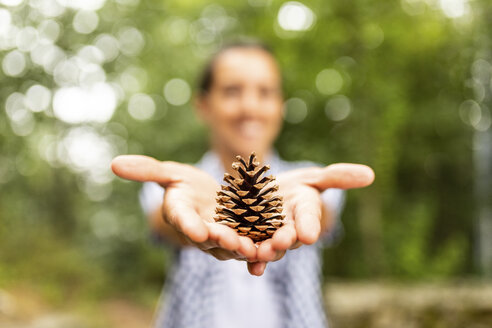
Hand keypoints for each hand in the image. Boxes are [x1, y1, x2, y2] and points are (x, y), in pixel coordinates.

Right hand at [111, 155, 256, 261]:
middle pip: (210, 237)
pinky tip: (276, 244)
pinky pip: (251, 243)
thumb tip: (114, 163)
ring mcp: (222, 237)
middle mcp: (200, 230)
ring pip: (232, 246)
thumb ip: (148, 170)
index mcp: (181, 213)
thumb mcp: (170, 173)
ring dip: (242, 249)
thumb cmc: (185, 185)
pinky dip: (260, 247)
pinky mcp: (242, 237)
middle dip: (220, 240)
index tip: (195, 229)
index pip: (182, 219)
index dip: (188, 225)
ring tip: (255, 248)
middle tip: (232, 240)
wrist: (207, 199)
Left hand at [248, 164, 374, 274]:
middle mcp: (290, 229)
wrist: (264, 196)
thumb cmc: (294, 187)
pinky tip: (248, 265)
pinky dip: (249, 259)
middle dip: (286, 240)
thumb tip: (370, 174)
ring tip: (260, 253)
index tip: (309, 234)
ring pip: (270, 248)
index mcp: (305, 212)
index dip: (309, 225)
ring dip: (267, 252)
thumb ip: (336, 177)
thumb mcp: (312, 177)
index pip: (309, 218)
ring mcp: (270, 238)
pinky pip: (251, 251)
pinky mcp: (251, 241)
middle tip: (282, 241)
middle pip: (289, 236)